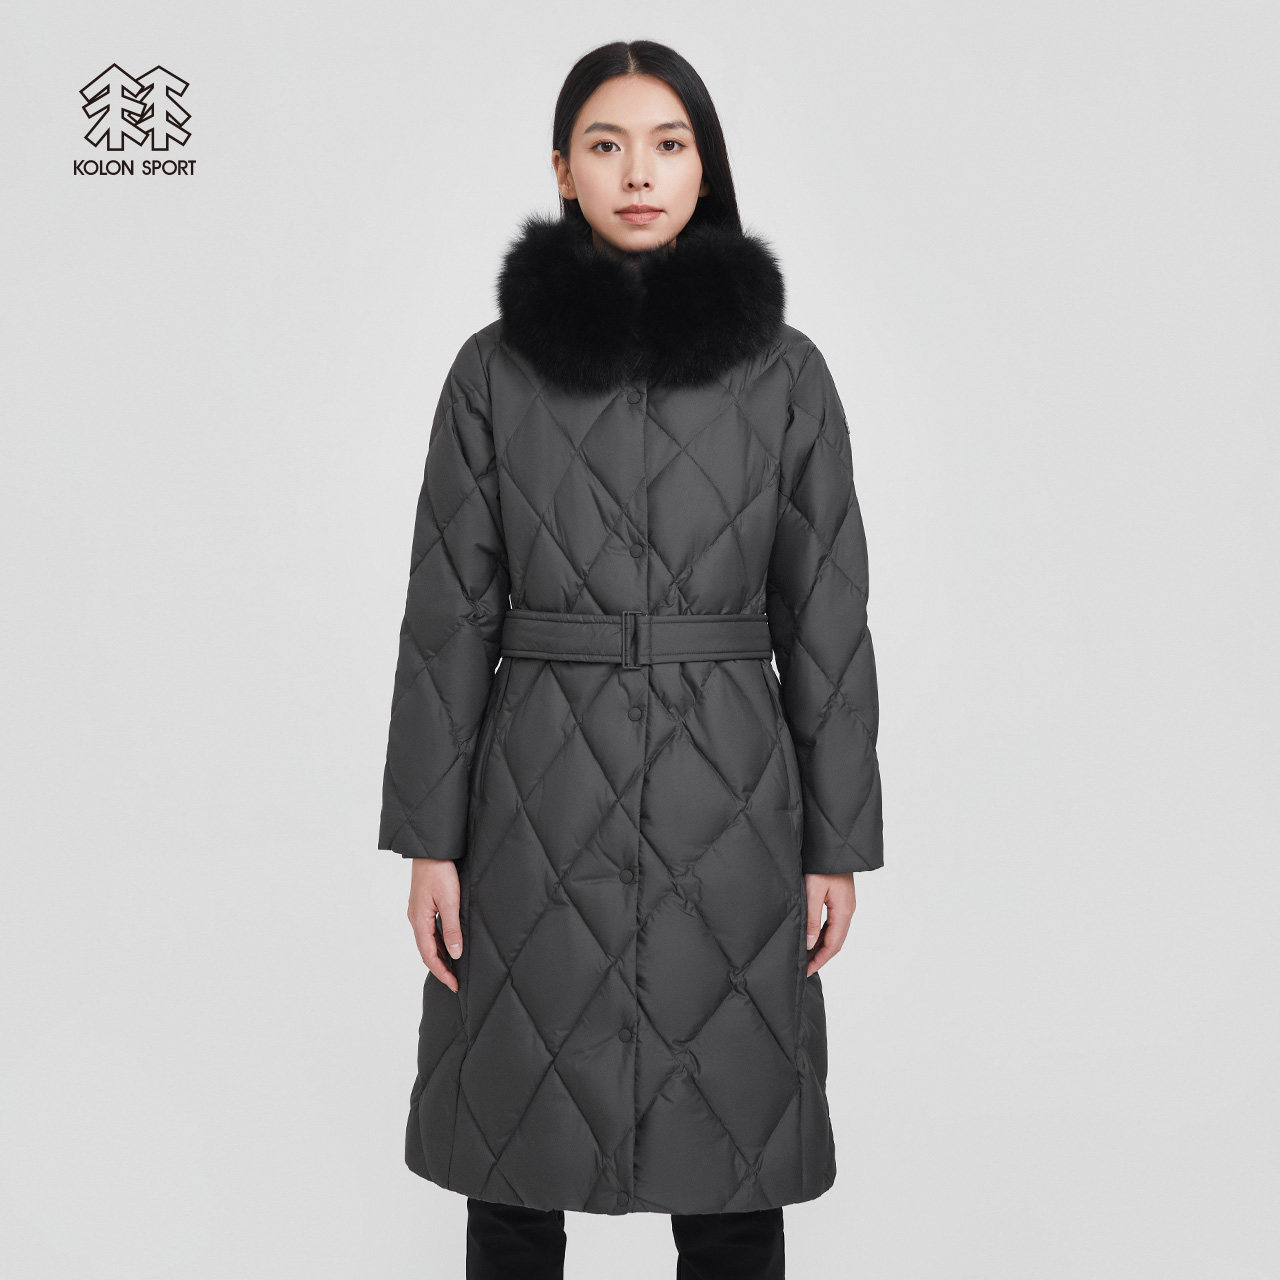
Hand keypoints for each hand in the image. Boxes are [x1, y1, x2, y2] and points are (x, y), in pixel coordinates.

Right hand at [408, 857, 463, 992]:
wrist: (431, 850)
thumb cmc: (440, 872)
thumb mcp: (450, 902)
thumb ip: (452, 929)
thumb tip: (455, 955)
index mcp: (419, 921)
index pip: (429, 955)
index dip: (441, 972)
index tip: (454, 985)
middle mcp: (415, 919)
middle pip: (426, 951)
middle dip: (440, 968)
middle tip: (455, 981)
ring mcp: (418, 912)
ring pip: (427, 941)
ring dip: (439, 956)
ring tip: (453, 967)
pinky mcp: (423, 905)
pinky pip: (429, 931)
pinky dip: (438, 942)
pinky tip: (448, 944)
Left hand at [804, 872, 855, 977]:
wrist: (834, 844)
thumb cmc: (823, 864)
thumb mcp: (813, 891)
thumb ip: (812, 918)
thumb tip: (810, 944)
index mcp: (843, 911)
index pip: (833, 944)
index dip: (820, 960)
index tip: (807, 971)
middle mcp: (847, 910)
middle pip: (835, 941)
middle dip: (820, 956)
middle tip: (804, 968)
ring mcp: (845, 904)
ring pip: (834, 933)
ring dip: (821, 946)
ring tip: (805, 956)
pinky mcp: (840, 898)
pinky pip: (832, 923)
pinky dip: (822, 934)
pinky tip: (812, 937)